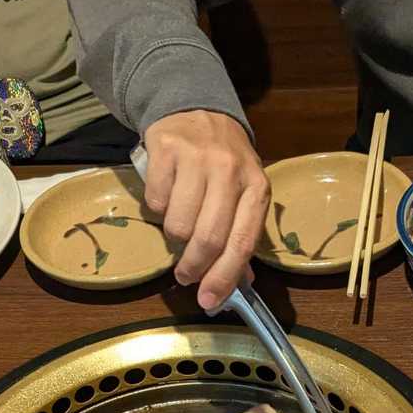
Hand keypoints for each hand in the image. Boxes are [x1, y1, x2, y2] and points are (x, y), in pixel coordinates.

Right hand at [142, 110, 269, 309]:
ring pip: (178, 224)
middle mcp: (230, 171)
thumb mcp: (243, 194)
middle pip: (208, 237)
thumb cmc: (223, 164)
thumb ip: (240, 236)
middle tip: (185, 276)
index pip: (242, 242)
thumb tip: (237, 286)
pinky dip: (157, 207)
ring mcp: (198, 157)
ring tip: (179, 222)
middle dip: (194, 267)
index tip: (209, 301)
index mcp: (256, 187)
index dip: (225, 276)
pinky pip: (155, 201)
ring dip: (174, 235)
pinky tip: (168, 193)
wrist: (197, 111)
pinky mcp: (166, 149)